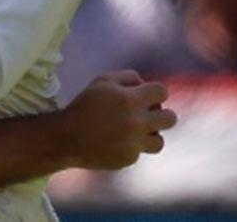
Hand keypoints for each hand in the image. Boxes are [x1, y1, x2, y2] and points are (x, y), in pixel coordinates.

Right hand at [57, 70, 176, 169]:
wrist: (66, 137)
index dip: (156, 93)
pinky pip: (139, 152)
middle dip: (161, 114)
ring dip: (150, 135)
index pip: (162, 92)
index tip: (147, 98)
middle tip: (147, 116)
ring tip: (136, 133)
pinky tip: (115, 143)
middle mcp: (136, 122)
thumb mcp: (102, 81)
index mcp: (130, 99)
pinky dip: (130, 147)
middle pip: (170, 118)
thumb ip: (128, 77)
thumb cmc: (84, 105)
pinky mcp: (128, 159)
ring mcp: (134, 143)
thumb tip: (145, 85)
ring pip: (160, 141)